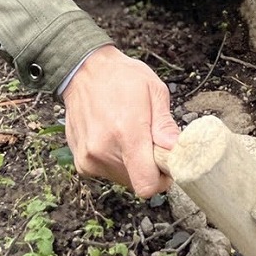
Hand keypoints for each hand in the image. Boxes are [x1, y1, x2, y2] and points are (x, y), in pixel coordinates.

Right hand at [61, 45, 179, 196]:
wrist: (85, 71)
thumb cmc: (122, 77)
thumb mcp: (154, 90)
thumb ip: (165, 124)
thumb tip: (175, 149)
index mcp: (126, 133)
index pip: (147, 184)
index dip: (161, 180)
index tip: (165, 164)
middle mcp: (104, 150)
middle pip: (137, 182)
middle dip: (148, 166)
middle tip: (148, 141)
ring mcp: (89, 158)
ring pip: (123, 178)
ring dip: (131, 164)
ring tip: (128, 134)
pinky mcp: (81, 161)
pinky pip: (107, 172)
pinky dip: (115, 161)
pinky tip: (113, 137)